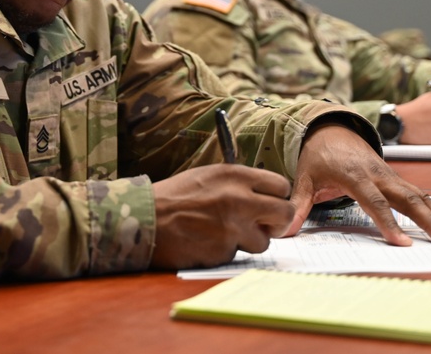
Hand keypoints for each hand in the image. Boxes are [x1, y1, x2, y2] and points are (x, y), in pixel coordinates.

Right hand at [150, 164, 294, 269]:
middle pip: (284, 213)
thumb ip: (239, 184)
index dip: (277, 197)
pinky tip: (207, 242)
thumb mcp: (208, 176)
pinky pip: (237, 254)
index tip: (270, 203)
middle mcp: (239, 199)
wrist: (145, 217)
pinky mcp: (224, 251)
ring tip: (224, 233)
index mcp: (235, 176)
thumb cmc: (174, 196)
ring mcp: (233, 227)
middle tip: (265, 225)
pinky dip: (227, 251)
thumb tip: (266, 196)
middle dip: (278, 222)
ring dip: (249, 240)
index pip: (280, 185)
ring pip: (264, 241)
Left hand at [286, 125, 430, 245]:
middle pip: (408, 198)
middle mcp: (378, 174)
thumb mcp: (303, 176)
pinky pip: (421, 193)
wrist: (330, 129)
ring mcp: (391, 174)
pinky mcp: (397, 178)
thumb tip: (286, 228)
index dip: (388, 222)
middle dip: (429, 221)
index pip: (374, 201)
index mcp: (355, 174)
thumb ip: (298, 203)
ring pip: (421, 195)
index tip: (403, 243)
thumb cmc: (317, 156)